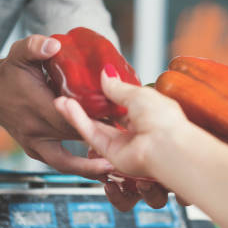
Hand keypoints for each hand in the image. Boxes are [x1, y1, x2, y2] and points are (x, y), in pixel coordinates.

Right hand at [0, 35, 111, 176]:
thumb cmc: (9, 73)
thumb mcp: (20, 53)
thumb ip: (35, 46)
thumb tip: (53, 45)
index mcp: (36, 106)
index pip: (67, 117)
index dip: (91, 119)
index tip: (115, 118)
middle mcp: (36, 129)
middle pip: (74, 138)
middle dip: (100, 141)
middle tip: (127, 142)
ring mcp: (35, 143)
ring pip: (66, 161)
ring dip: (90, 166)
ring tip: (114, 168)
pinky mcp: (37, 150)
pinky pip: (60, 164)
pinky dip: (79, 169)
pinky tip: (99, 171)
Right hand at [54, 67, 190, 210]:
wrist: (166, 146)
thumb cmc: (164, 121)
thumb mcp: (139, 94)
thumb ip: (118, 87)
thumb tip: (107, 74)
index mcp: (148, 114)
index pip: (122, 105)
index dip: (105, 96)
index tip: (89, 85)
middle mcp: (135, 131)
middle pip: (105, 118)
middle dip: (87, 106)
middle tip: (70, 93)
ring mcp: (123, 144)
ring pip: (95, 127)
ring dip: (77, 113)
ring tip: (61, 99)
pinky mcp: (112, 154)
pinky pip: (92, 135)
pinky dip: (78, 121)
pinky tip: (66, 107)